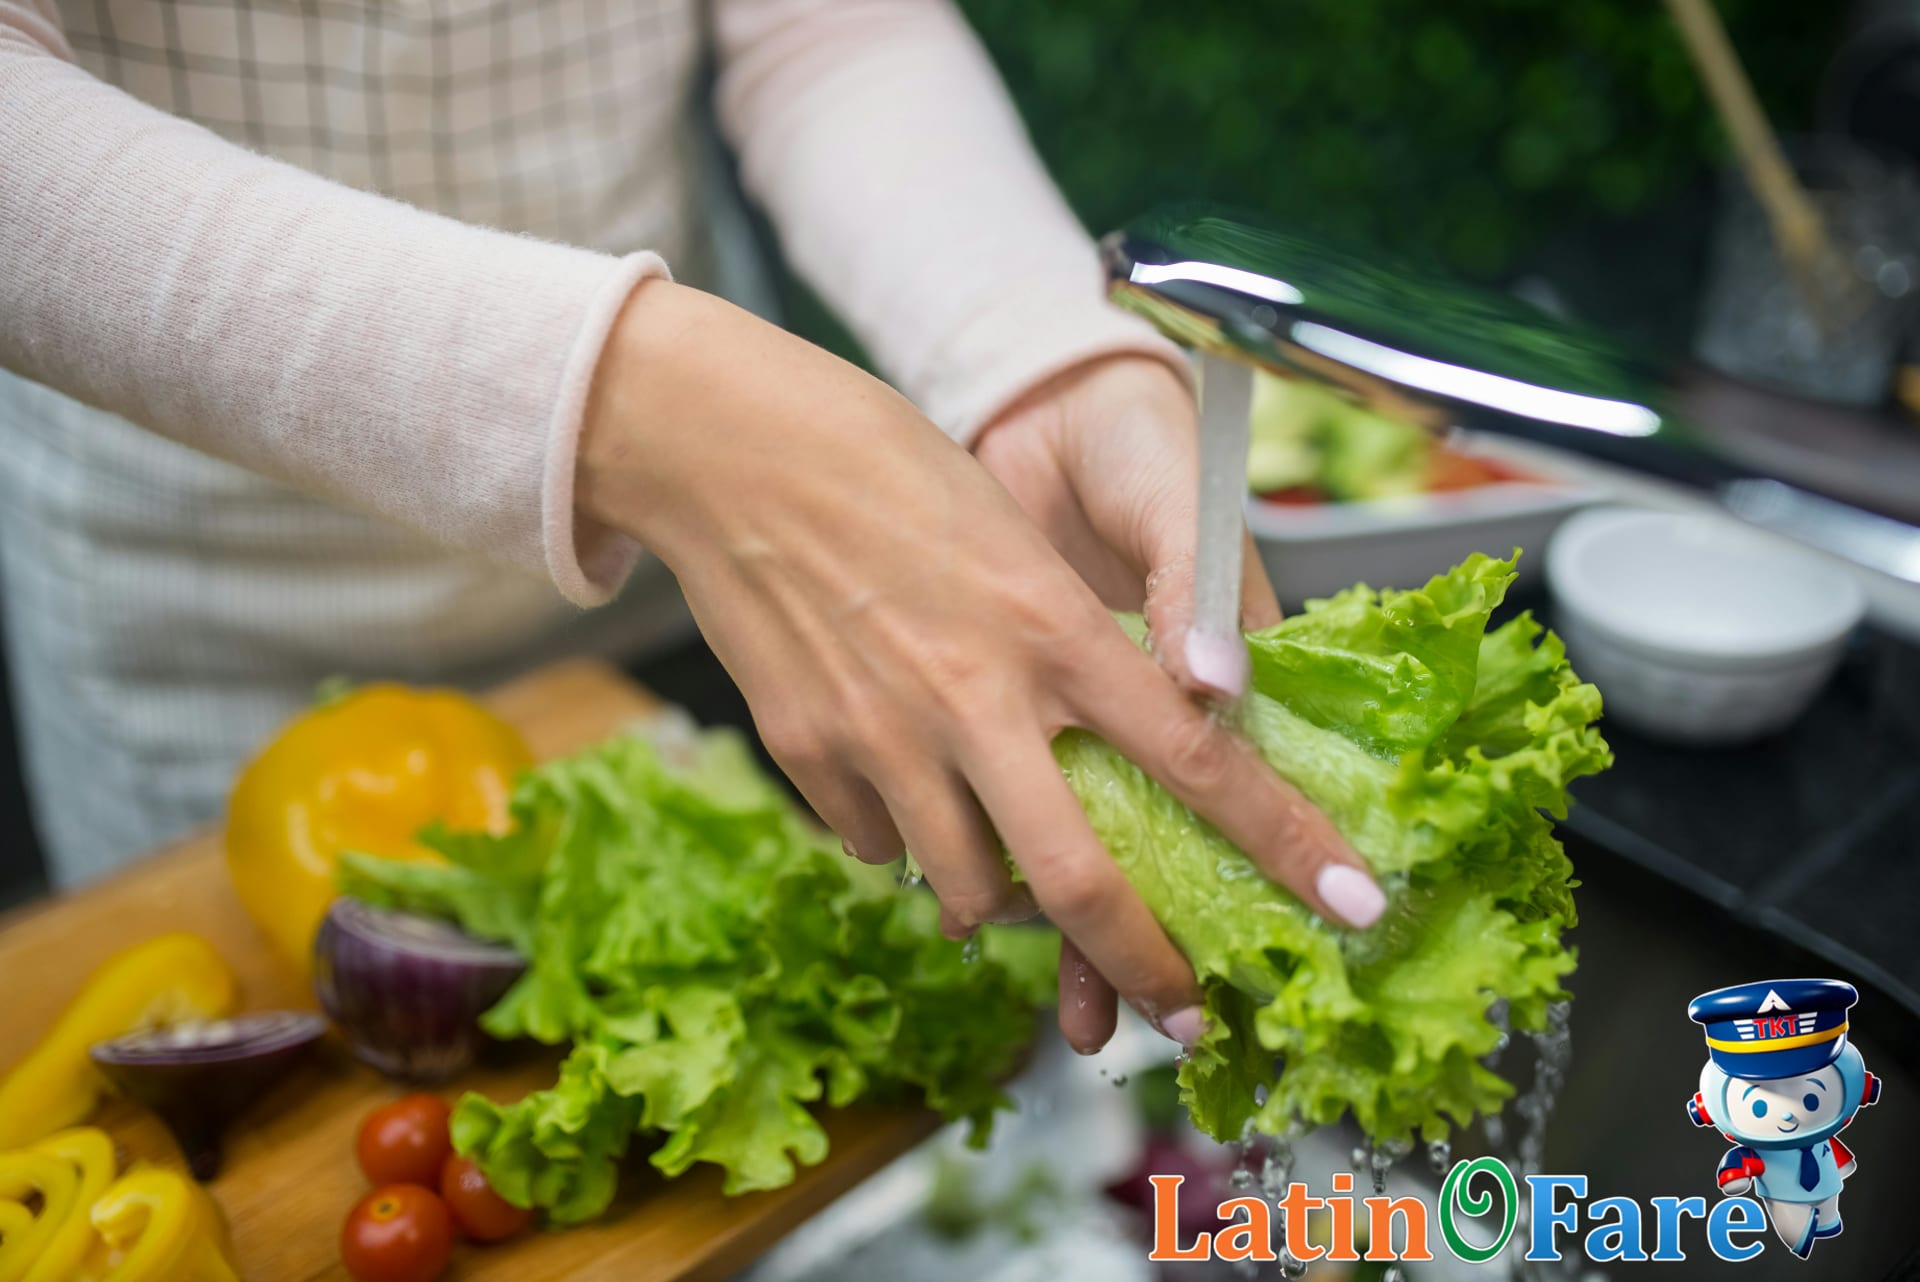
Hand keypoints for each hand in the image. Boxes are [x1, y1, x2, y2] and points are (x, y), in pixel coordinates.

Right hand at [579, 283, 1374, 1050]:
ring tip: (1007, 873)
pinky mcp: (807, 755)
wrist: (727, 444)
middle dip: (1145, 967)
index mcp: (1054, 627)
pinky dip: (906, 841)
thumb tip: (1136, 731)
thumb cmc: (886, 466)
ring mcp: (884, 736)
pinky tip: (904, 784)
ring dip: (1002, 903)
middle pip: (1081, 879)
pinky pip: (877, 846)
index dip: (1285, 841)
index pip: (1197, 756)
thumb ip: (1073, 650)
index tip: (1352, 901)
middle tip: (1183, 1015)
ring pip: (967, 889)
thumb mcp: (1013, 539)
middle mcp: (978, 697)